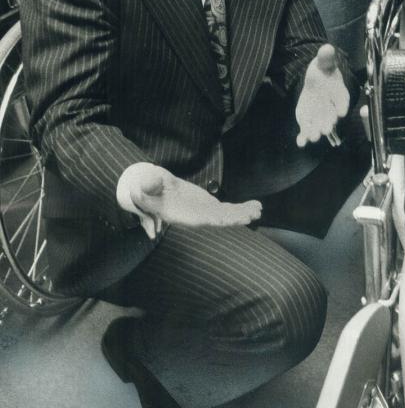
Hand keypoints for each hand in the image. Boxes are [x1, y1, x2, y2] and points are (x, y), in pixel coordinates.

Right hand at [117, 162, 261, 238]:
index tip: (230, 219)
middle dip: (235, 218)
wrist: (153, 188)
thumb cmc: (148, 188)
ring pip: (226, 215)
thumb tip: (144, 195)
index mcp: (183, 213)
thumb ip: (145, 192)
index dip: (217, 219)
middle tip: (252, 215)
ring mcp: (204, 211)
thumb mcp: (144, 188)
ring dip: (242, 213)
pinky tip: (256, 205)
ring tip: (258, 209)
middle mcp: (196, 216)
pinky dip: (242, 207)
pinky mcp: (209, 205)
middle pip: (218, 219)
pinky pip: (228, 208)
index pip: (202, 218)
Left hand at [295, 44, 349, 147]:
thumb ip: (326, 57)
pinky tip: (300, 143)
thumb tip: (327, 47)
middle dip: (329, 123)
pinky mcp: (309, 120)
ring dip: (316, 132)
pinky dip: (304, 137)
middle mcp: (332, 107)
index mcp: (339, 93)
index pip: (342, 99)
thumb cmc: (324, 71)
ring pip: (319, 125)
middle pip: (332, 116)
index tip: (341, 111)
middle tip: (326, 129)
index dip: (342, 105)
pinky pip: (307, 129)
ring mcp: (320, 115)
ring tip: (313, 137)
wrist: (316, 81)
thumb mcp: (324, 62)